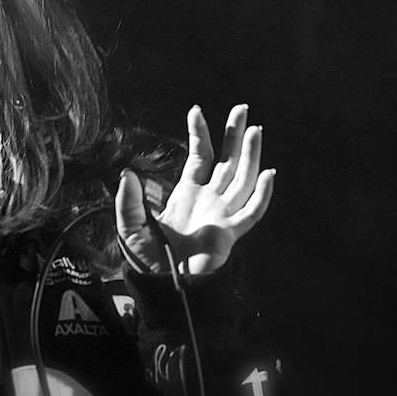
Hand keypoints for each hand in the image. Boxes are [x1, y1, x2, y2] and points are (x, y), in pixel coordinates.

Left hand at [115, 104, 274, 273]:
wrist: (162, 286)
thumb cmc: (148, 258)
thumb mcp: (130, 225)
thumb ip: (129, 200)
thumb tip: (128, 173)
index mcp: (187, 195)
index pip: (199, 157)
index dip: (200, 134)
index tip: (197, 111)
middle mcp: (208, 201)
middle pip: (227, 162)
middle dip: (234, 136)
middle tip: (242, 109)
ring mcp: (221, 216)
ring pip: (242, 179)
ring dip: (250, 155)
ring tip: (255, 129)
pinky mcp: (229, 234)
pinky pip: (250, 212)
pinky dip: (261, 194)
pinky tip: (268, 174)